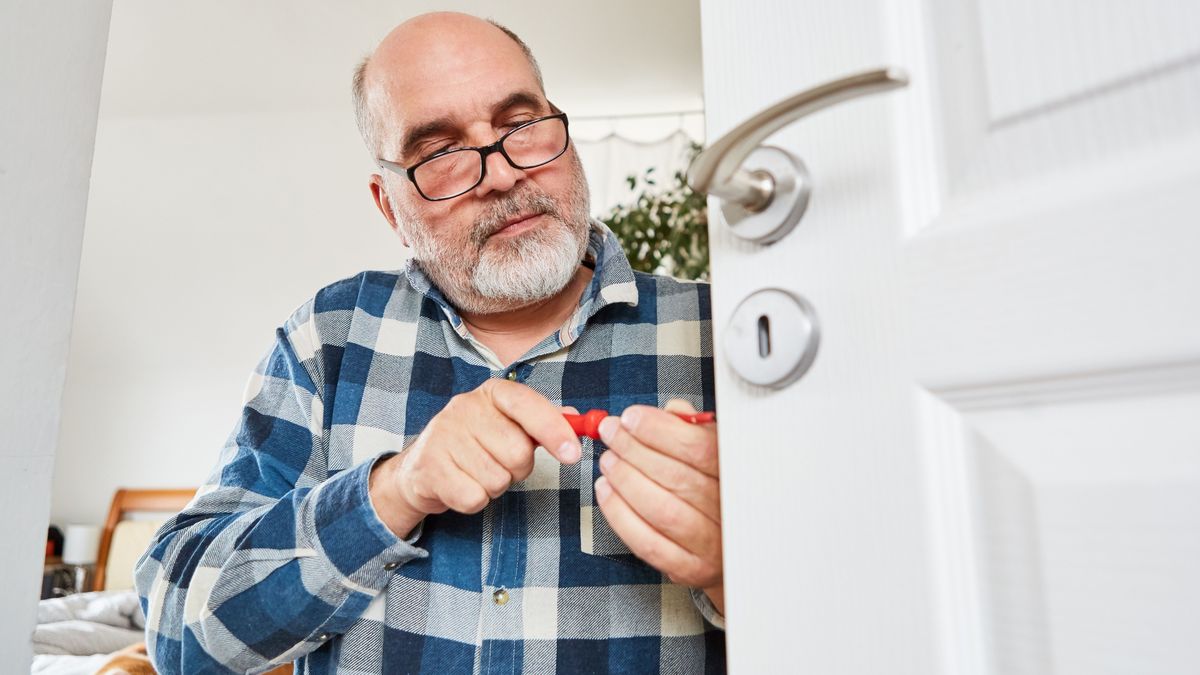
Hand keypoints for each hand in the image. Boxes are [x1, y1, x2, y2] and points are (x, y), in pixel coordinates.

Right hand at [369, 379, 581, 537]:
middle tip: (501, 463)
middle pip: (518, 451)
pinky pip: (475, 497)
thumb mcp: (509, 424)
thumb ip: (542, 421)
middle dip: (518, 468)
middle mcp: (465, 407)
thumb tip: (575, 418)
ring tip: (478, 473)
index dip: (554, 430)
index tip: (573, 454)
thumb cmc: (475, 445)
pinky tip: (463, 485)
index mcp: (491, 393)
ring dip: (495, 486)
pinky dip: (475, 501)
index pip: (527, 404)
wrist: (421, 468)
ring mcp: (443, 436)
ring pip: (498, 479)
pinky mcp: (430, 467)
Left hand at [595, 399, 723, 614]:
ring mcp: (711, 545)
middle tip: (611, 433)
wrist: (734, 549)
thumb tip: (672, 411)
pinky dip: (620, 514)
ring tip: (608, 460)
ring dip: (626, 480)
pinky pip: (648, 542)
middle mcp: (730, 512)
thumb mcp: (717, 451)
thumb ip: (695, 429)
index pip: (701, 449)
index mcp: (740, 476)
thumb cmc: (720, 491)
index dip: (660, 431)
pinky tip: (606, 491)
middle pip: (677, 478)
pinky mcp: (690, 569)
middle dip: (635, 450)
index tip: (631, 417)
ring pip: (661, 510)